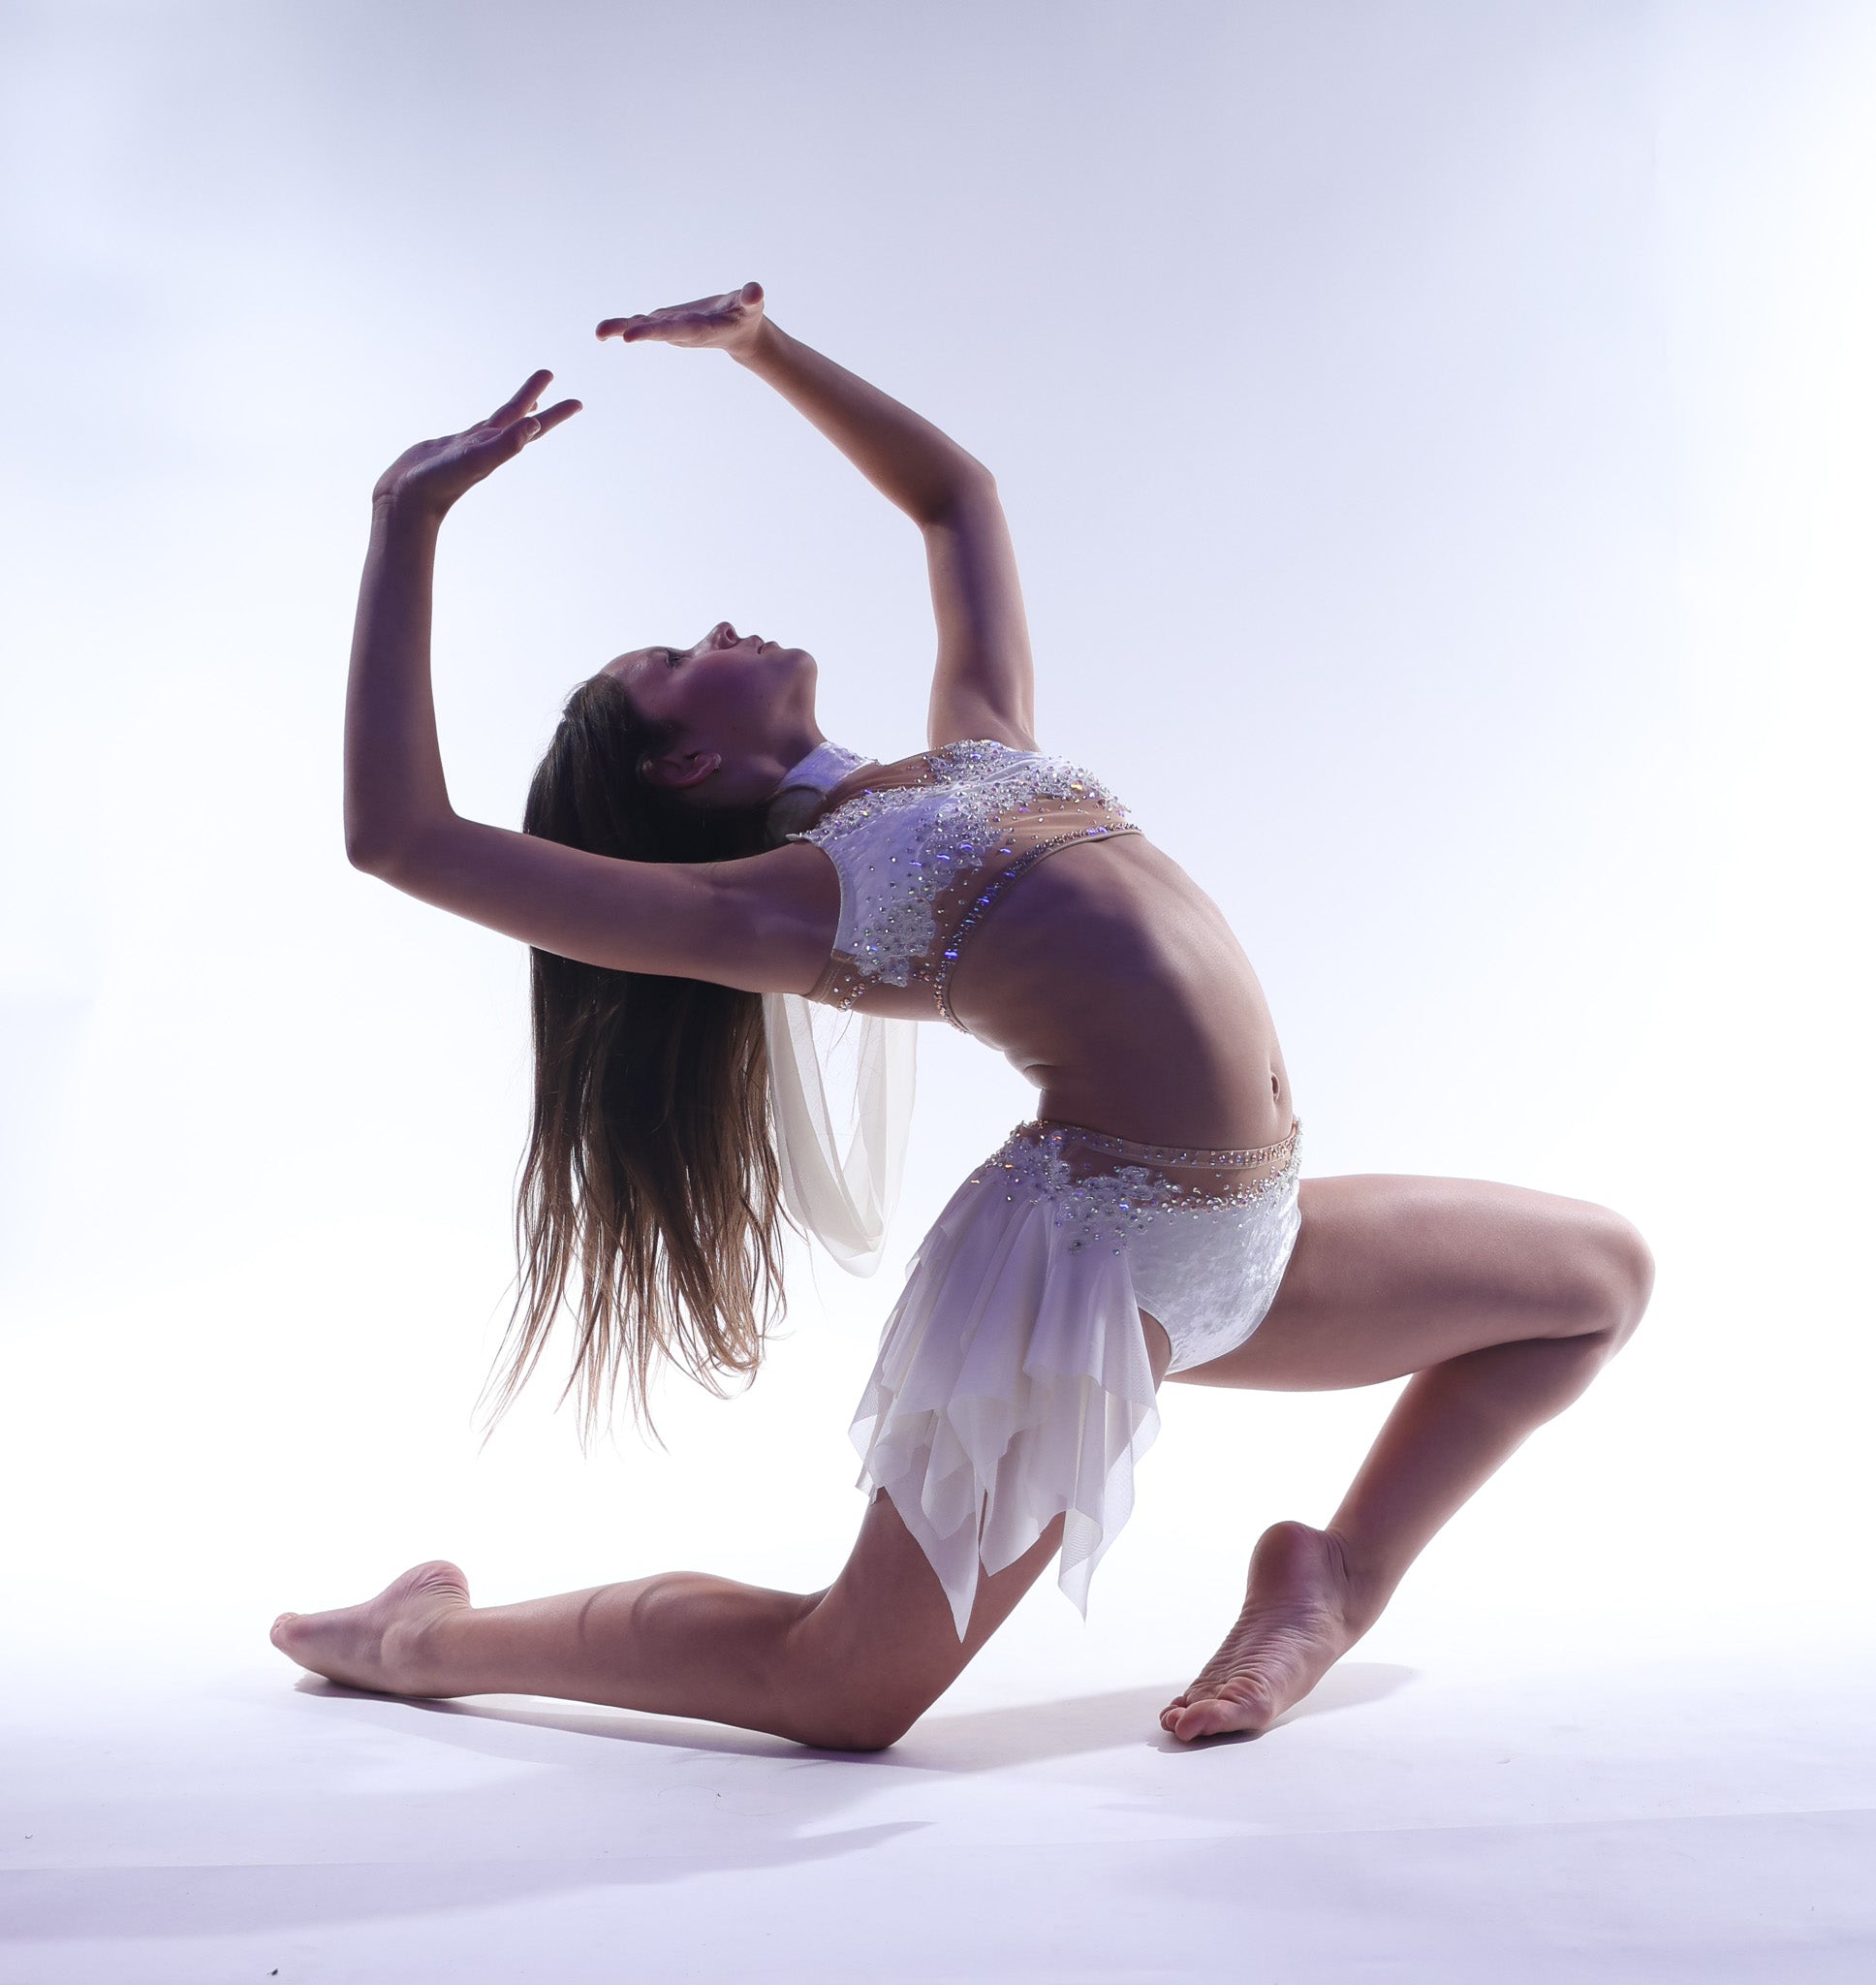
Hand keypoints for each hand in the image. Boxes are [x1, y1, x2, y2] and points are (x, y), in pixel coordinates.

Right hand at [371, 371, 581, 518]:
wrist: (406, 501)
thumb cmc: (440, 483)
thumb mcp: (476, 460)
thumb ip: (505, 445)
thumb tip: (533, 426)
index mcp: (499, 449)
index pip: (533, 427)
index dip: (555, 415)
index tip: (577, 403)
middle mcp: (489, 447)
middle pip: (520, 417)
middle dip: (538, 399)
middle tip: (550, 375)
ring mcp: (471, 446)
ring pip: (500, 420)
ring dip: (518, 407)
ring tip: (534, 396)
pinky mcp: (452, 447)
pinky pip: (478, 428)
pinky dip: (491, 421)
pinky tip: (493, 421)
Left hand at [595, 281, 766, 357]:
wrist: (740, 332)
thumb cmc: (747, 316)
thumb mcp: (752, 307)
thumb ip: (752, 299)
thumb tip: (755, 292)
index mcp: (700, 329)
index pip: (673, 330)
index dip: (652, 331)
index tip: (629, 336)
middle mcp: (682, 331)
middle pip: (653, 331)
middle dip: (629, 330)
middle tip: (602, 333)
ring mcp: (672, 328)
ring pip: (643, 327)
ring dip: (620, 328)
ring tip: (598, 332)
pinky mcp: (667, 323)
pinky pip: (642, 323)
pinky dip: (624, 325)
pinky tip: (604, 330)